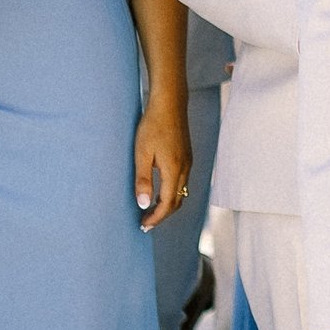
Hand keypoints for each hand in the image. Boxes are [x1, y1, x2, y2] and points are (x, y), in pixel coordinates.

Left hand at [133, 97, 190, 229]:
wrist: (170, 103)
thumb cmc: (153, 126)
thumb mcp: (142, 153)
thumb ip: (143, 180)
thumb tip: (144, 204)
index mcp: (174, 171)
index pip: (168, 204)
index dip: (156, 218)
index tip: (144, 225)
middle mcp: (185, 169)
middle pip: (177, 202)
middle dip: (163, 215)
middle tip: (146, 222)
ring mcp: (188, 162)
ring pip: (181, 192)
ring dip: (168, 205)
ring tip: (152, 210)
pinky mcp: (186, 156)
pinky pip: (182, 182)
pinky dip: (172, 193)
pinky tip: (161, 190)